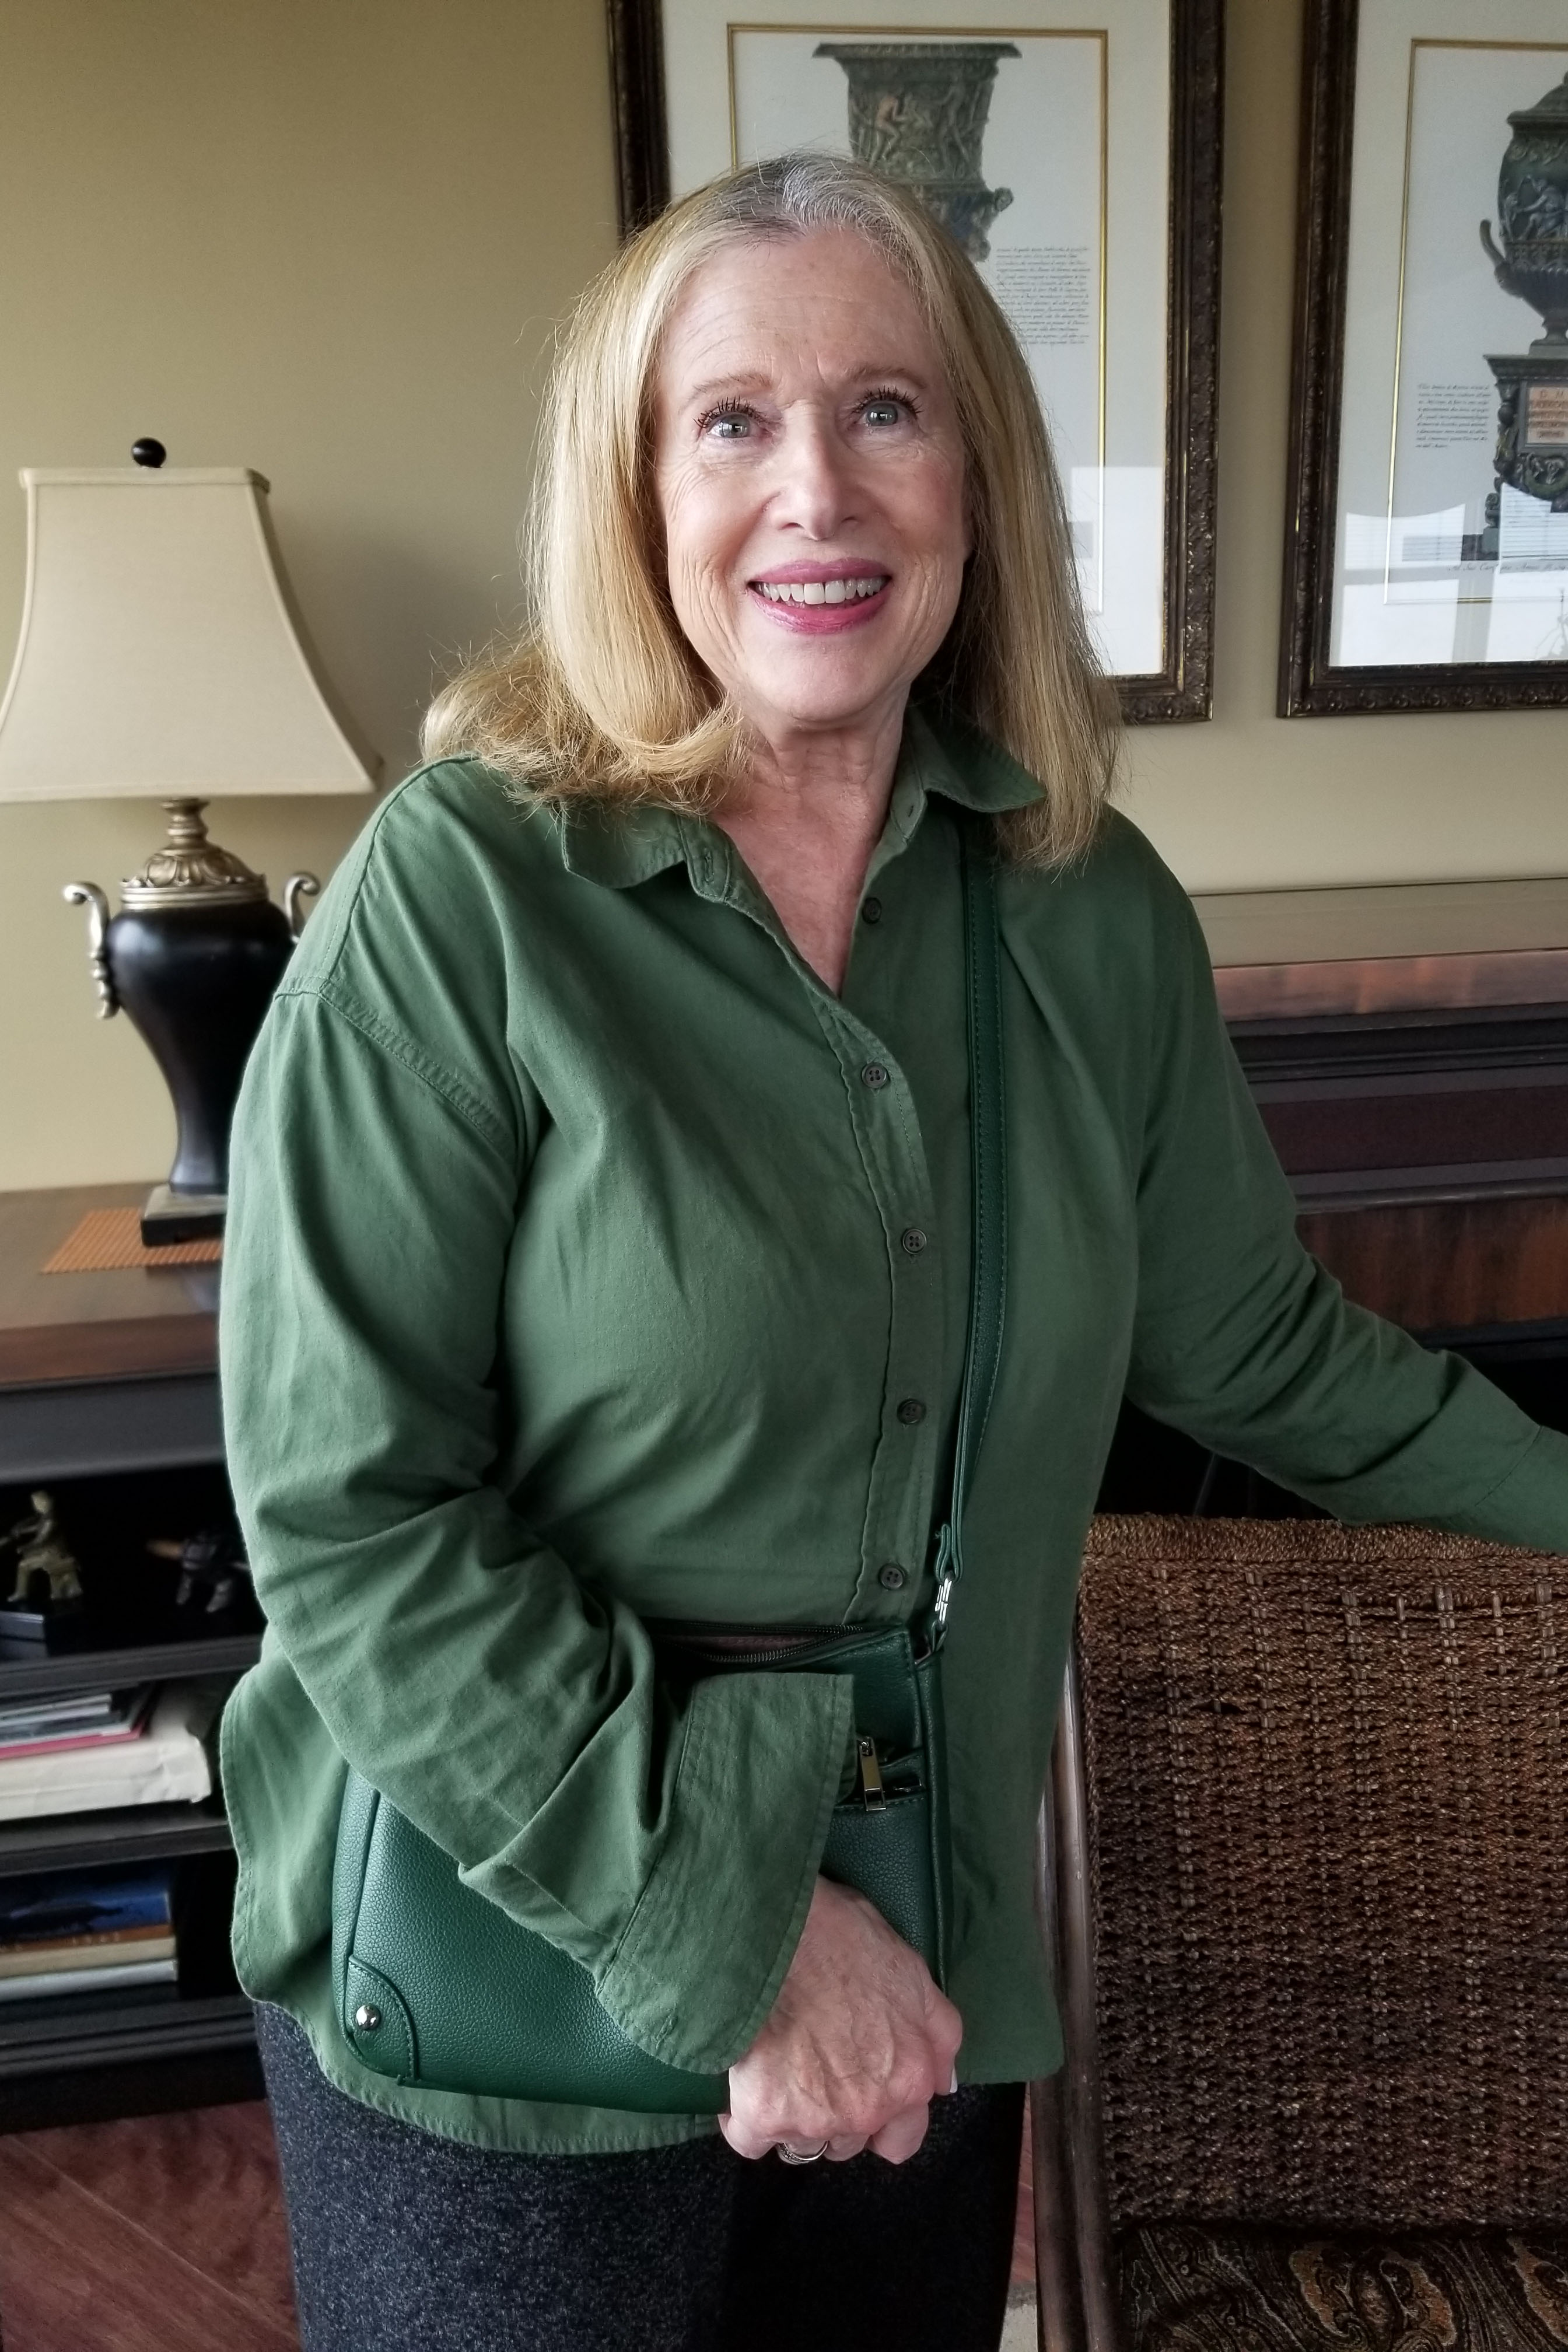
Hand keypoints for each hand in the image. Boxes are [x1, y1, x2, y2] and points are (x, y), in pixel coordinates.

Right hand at [720, 1877, 962, 2164]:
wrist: (774, 1932)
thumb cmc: (842, 1937)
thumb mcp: (912, 1972)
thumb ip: (935, 2033)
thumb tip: (940, 2080)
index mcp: (908, 2079)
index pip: (903, 2139)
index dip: (882, 2122)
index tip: (862, 2094)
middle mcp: (867, 2111)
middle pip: (848, 2143)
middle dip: (835, 2116)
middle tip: (813, 2069)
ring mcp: (814, 2119)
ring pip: (801, 2143)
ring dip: (791, 2117)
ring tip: (775, 2067)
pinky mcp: (762, 2117)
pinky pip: (749, 2138)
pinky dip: (743, 2117)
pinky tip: (742, 2080)